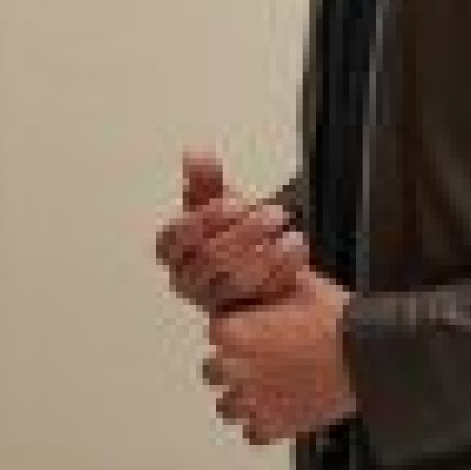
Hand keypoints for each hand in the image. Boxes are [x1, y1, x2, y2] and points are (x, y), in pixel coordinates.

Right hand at [155, 146, 308, 313]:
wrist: (273, 272)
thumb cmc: (238, 238)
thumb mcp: (225, 206)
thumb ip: (207, 181)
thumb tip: (194, 151)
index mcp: (176, 251)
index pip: (174, 239)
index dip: (204, 221)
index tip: (234, 203)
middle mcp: (188, 280)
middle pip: (209, 258)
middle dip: (244, 232)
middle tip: (273, 213)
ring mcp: (214, 303)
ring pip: (235, 281)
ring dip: (266, 250)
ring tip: (287, 230)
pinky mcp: (242, 317)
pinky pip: (261, 295)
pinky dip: (282, 267)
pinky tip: (296, 247)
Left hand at [202, 266, 358, 444]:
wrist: (364, 356)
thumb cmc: (335, 319)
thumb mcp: (305, 282)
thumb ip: (277, 273)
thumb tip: (272, 256)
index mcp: (236, 333)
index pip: (216, 330)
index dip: (235, 325)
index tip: (251, 325)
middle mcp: (235, 370)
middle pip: (213, 370)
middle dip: (232, 361)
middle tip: (260, 353)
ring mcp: (252, 402)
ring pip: (227, 405)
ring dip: (242, 395)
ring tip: (267, 383)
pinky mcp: (272, 426)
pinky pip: (253, 431)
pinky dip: (264, 420)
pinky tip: (281, 404)